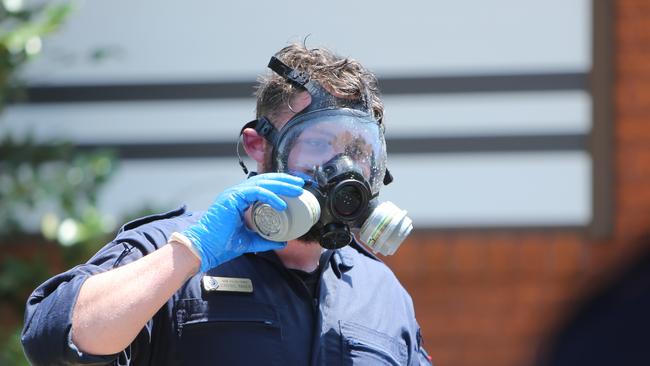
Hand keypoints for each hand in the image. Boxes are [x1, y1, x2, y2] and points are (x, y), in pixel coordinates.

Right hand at [182, 173, 303, 271]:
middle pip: (265, 180)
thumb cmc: (221, 245)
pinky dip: (270, 196)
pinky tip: (282, 203)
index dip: (280, 185)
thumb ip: (265, 240)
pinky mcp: (232, 198)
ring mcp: (233, 194)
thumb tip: (283, 242)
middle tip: (301, 183)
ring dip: (282, 185)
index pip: (263, 186)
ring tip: (297, 189)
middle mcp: (237, 193)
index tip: (295, 188)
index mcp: (240, 200)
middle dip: (285, 180)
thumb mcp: (249, 241)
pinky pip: (255, 192)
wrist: (204, 249)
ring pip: (262, 182)